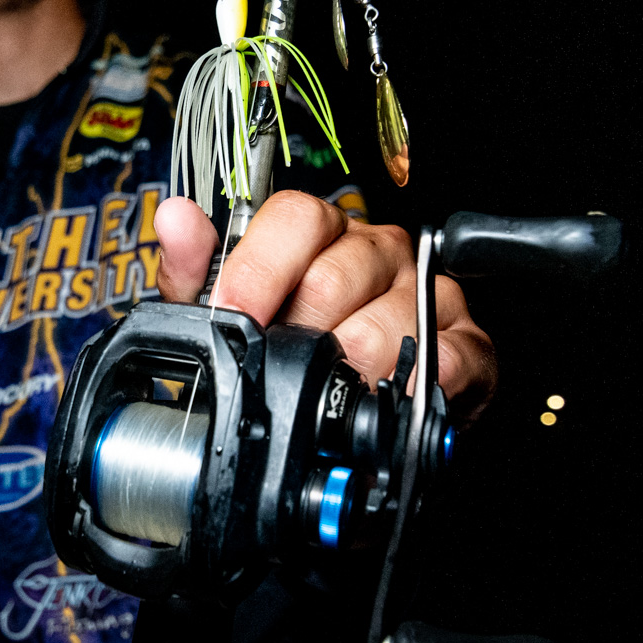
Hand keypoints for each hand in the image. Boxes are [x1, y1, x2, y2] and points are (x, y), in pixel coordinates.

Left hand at [155, 191, 496, 421]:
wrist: (362, 424)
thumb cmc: (300, 355)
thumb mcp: (233, 318)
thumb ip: (196, 272)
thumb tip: (174, 218)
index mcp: (322, 237)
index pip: (297, 218)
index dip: (259, 270)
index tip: (233, 315)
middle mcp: (377, 253)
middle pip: (335, 276)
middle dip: (297, 336)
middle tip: (280, 371)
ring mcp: (424, 294)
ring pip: (384, 322)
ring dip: (348, 369)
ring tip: (330, 396)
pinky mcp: (467, 342)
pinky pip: (446, 356)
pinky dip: (416, 384)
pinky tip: (389, 398)